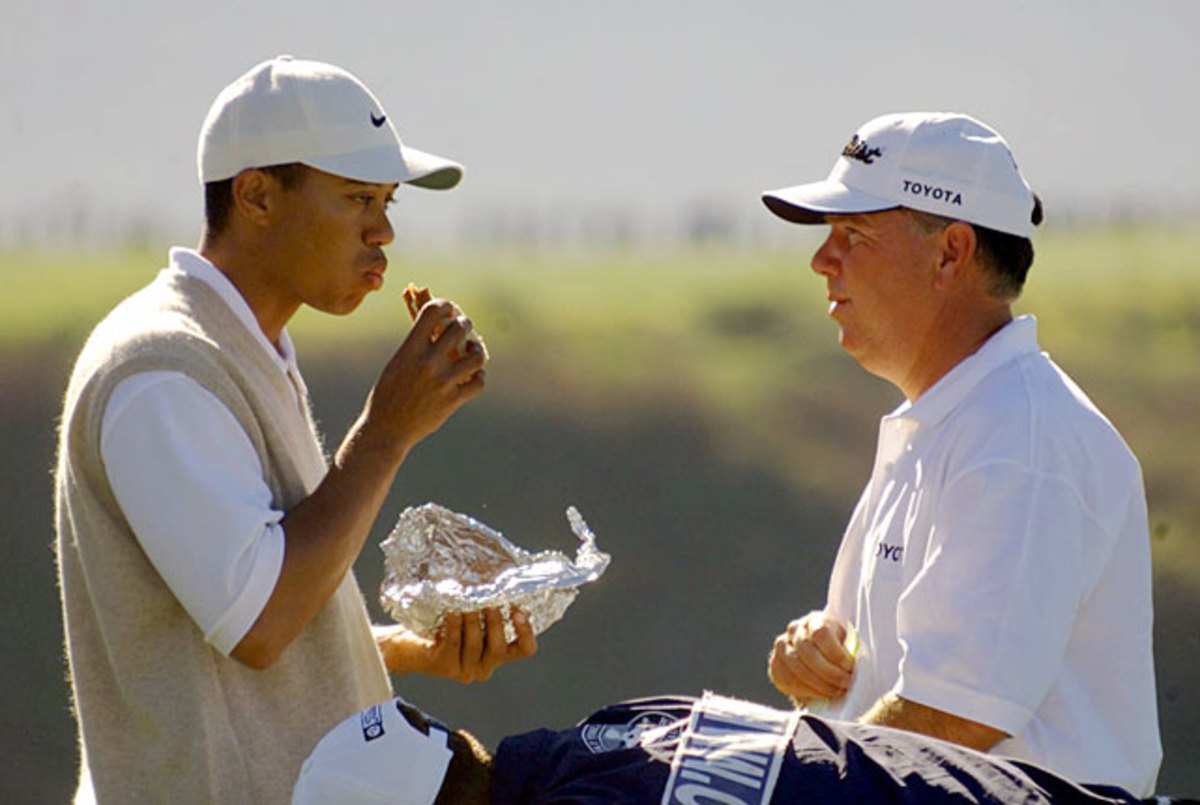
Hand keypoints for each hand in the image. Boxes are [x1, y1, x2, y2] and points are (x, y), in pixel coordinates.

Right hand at [357, 299, 486, 457]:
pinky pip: (478, 383)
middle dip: (464, 324)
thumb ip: (416, 345)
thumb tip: (435, 325)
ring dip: (477, 351)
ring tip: (473, 351)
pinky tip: (474, 376)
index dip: (444, 305)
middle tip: (464, 326)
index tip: (448, 308)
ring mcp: (442, 382)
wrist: (386, 430)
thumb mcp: (397, 363)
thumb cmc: (388, 394)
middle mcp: (428, 363)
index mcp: (410, 350)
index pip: (432, 312)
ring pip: (476, 357)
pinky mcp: (452, 401)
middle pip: (459, 329)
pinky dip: (479, 377)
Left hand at [378, 608, 537, 682]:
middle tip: (490, 601)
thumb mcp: (470, 619)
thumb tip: (498, 577)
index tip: (519, 611)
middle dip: (496, 623)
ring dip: (474, 621)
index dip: (526, 632)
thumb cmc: (442, 627)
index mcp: (496, 656)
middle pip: (500, 648)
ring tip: (469, 602)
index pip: (524, 650)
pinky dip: (455, 625)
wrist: (406, 646)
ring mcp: (465, 671)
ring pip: (476, 645)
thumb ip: (485, 610)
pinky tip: (452, 612)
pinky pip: (455, 643)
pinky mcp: (446, 668)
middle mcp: (484, 669)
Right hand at [768, 610, 854, 705]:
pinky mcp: (776, 662)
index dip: (835, 653)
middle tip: (844, 685)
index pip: (820, 634)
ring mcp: (782, 645)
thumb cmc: (840, 650)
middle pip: (807, 652)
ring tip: (835, 692)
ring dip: (818, 684)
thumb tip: (863, 669)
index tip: (849, 668)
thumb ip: (850, 652)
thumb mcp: (847, 644)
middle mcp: (795, 629)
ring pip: (796, 667)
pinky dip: (805, 690)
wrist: (819, 654)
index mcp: (816, 620)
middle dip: (828, 673)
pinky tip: (820, 694)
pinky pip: (786, 679)